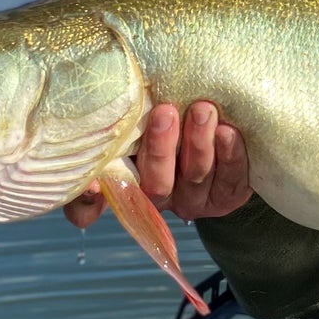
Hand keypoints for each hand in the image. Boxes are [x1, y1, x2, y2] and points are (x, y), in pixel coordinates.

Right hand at [63, 101, 251, 228]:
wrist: (213, 113)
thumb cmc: (162, 110)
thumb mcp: (130, 113)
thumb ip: (108, 125)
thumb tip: (88, 157)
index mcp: (123, 180)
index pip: (90, 208)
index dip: (88, 203)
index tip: (92, 183)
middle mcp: (157, 197)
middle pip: (155, 184)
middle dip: (160, 148)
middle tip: (165, 112)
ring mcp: (194, 198)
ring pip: (195, 177)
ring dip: (199, 144)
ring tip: (203, 110)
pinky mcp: (227, 195)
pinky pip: (231, 181)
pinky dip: (230, 156)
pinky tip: (228, 131)